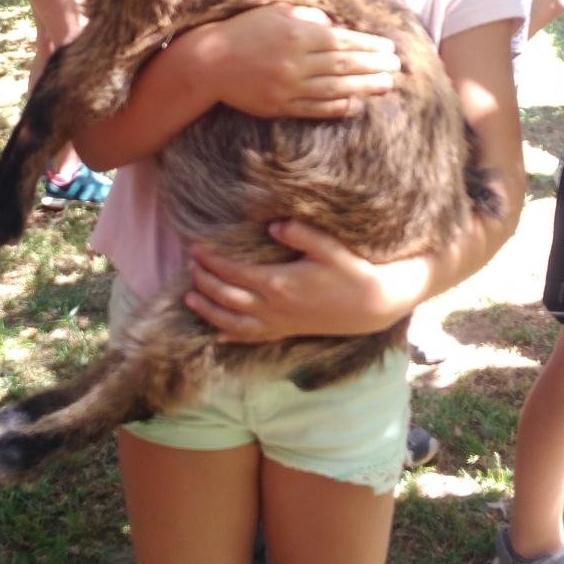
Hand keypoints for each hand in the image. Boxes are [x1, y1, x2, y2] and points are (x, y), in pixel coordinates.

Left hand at [185, 220, 409, 341]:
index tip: (195, 248)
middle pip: (227, 296)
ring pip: (233, 322)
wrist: (373, 306)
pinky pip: (252, 338)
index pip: (234, 272)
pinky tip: (217, 334)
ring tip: (189, 298)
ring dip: (208, 310)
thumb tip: (272, 225)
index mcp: (280, 283)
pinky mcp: (287, 332)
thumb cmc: (352, 272)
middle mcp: (274, 307)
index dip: (212, 261)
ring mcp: (280, 323)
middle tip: (190, 266)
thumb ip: (300, 233)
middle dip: (204, 281)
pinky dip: (231, 336)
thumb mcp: (330, 247)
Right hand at [207, 3, 399, 118]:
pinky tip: (356, 105)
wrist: (209, 62)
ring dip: (364, 87)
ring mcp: (288, 87)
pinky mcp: (279, 106)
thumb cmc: (244, 30)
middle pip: (344, 65)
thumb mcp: (276, 12)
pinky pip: (314, 108)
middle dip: (374, 66)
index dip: (369, 45)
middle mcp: (296, 62)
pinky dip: (337, 108)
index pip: (343, 41)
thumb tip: (336, 26)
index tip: (389, 47)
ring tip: (387, 85)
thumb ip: (308, 17)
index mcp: (297, 34)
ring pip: (335, 89)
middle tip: (397, 67)